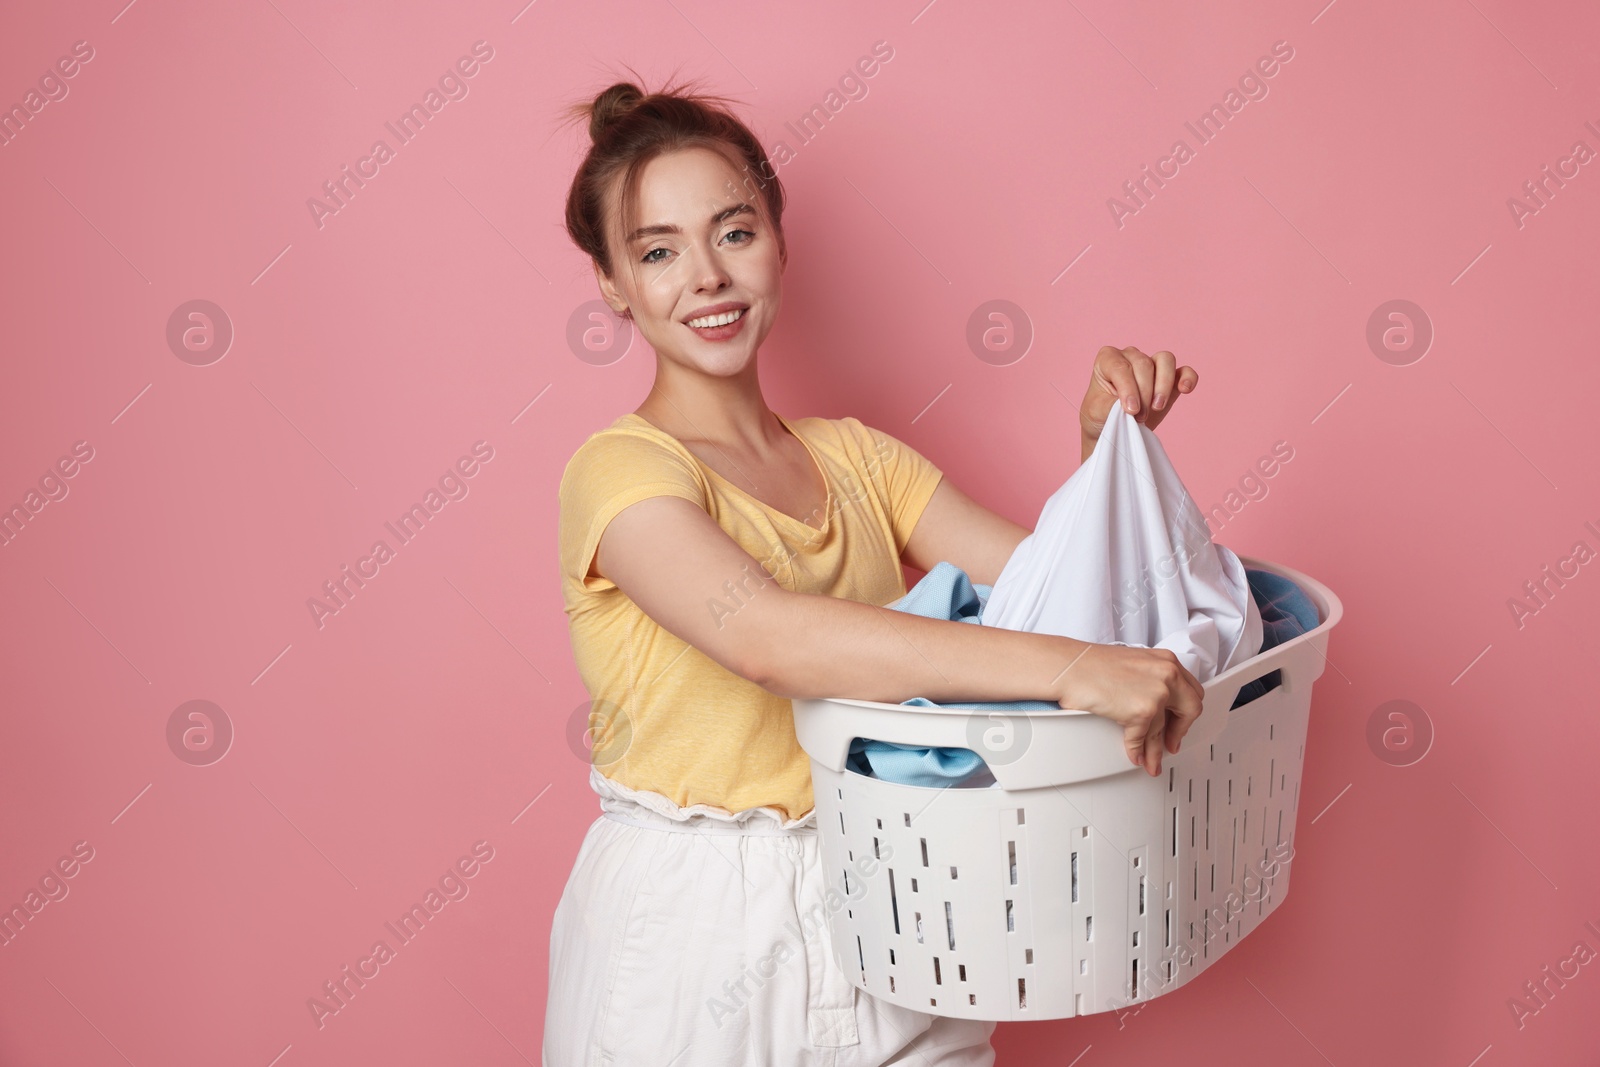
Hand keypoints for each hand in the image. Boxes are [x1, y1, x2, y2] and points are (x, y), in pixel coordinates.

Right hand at [1053, 640, 1204, 775]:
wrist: (1069, 667)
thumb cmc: (1090, 664)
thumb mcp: (1133, 664)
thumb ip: (1151, 680)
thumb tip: (1156, 703)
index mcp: (1166, 660)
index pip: (1191, 689)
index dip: (1185, 710)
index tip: (1179, 721)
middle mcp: (1167, 674)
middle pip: (1190, 710)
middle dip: (1181, 730)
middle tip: (1173, 742)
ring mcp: (1157, 693)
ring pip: (1163, 730)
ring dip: (1156, 750)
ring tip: (1152, 760)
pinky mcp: (1141, 711)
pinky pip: (1143, 739)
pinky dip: (1138, 751)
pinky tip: (1135, 755)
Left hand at [1079, 346, 1197, 451]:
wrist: (1112, 427)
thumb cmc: (1100, 415)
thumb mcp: (1097, 412)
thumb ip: (1112, 404)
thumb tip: (1134, 404)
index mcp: (1108, 359)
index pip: (1121, 366)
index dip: (1128, 388)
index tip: (1130, 410)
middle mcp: (1130, 356)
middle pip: (1144, 364)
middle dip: (1144, 393)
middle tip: (1139, 417)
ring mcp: (1152, 364)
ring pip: (1165, 360)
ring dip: (1163, 385)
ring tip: (1157, 406)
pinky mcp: (1170, 378)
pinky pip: (1184, 370)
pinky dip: (1188, 378)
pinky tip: (1185, 389)